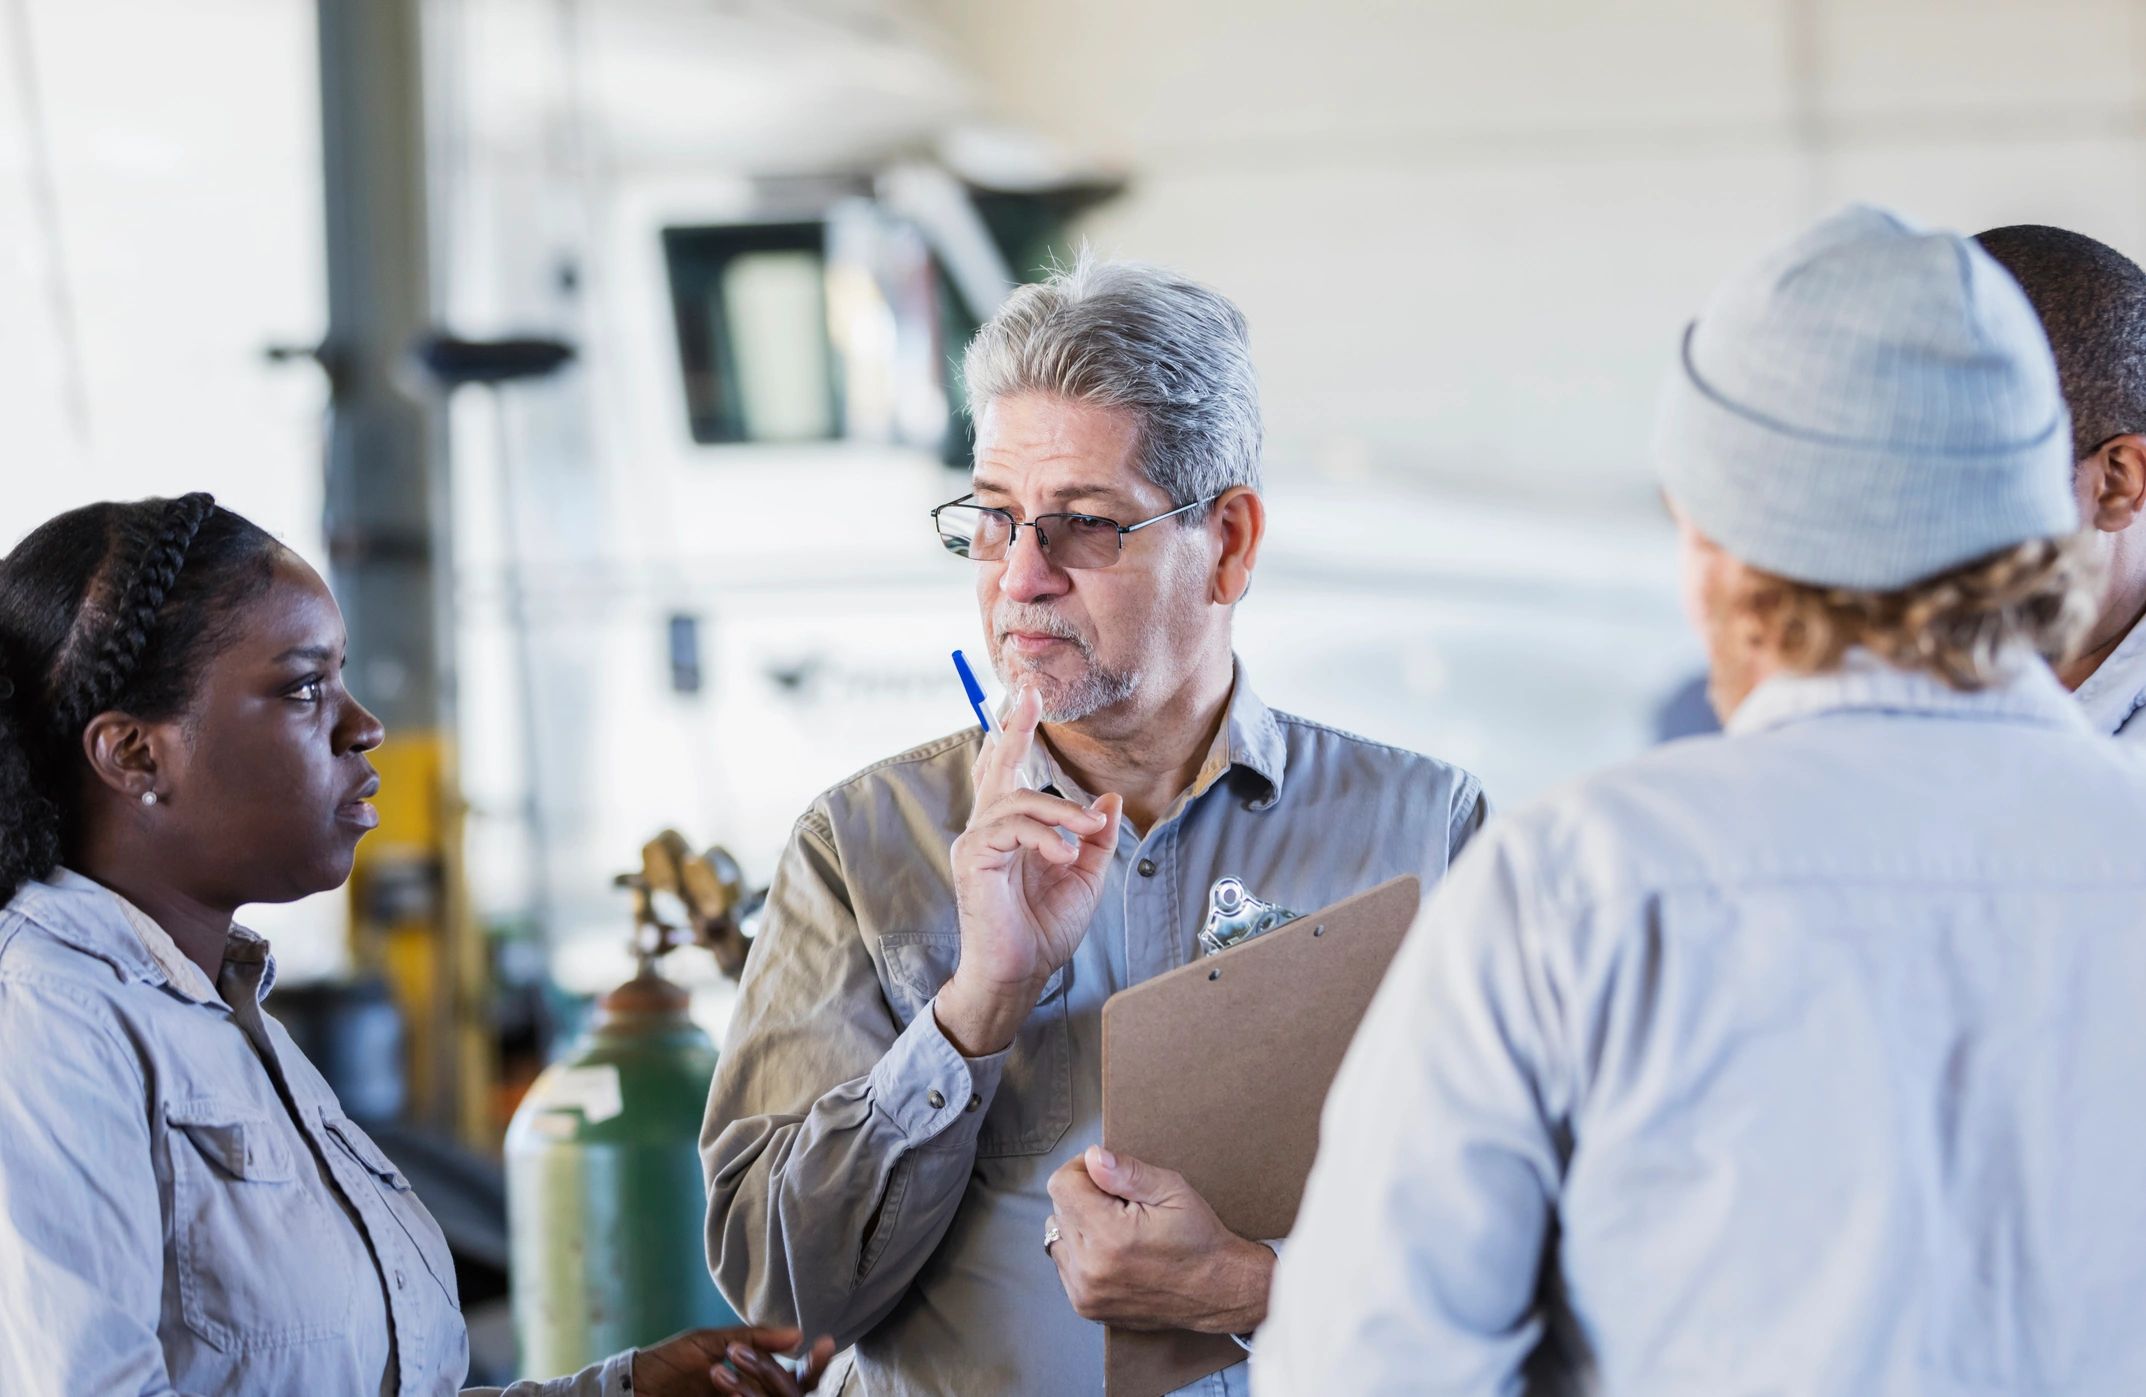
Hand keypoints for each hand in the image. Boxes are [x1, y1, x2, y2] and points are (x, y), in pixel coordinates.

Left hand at [631, 1326, 835, 1395]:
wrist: (630, 1391)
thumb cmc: (668, 1364)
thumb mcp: (709, 1344)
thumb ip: (753, 1339)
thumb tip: (797, 1335)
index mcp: (753, 1377)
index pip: (795, 1377)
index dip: (814, 1364)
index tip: (822, 1344)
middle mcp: (750, 1396)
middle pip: (789, 1394)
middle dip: (769, 1374)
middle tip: (736, 1355)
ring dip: (749, 1387)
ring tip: (715, 1371)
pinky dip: (741, 1396)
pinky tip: (717, 1383)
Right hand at [939, 683, 1123, 1055]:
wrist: (1019, 973)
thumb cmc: (1043, 929)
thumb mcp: (1084, 877)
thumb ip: (1095, 838)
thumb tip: (1108, 799)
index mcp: (1011, 830)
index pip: (1012, 773)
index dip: (1018, 734)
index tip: (1029, 698)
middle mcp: (988, 828)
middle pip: (998, 765)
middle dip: (1015, 727)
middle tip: (1029, 692)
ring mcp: (976, 841)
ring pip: (1019, 798)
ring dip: (1062, 810)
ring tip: (1088, 830)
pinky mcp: (973, 858)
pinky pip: (1013, 828)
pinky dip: (1046, 836)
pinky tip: (1064, 855)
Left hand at [1045, 1145, 1274, 1333]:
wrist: (1216, 1291)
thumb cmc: (1198, 1239)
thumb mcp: (1173, 1191)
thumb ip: (1128, 1172)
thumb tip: (1092, 1157)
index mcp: (1109, 1235)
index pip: (1061, 1185)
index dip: (1081, 1170)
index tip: (1106, 1175)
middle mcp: (1090, 1268)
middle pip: (1058, 1208)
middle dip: (1084, 1197)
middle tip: (1121, 1205)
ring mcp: (1084, 1292)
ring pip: (1056, 1236)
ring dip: (1079, 1225)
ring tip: (1115, 1229)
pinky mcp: (1085, 1306)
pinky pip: (1065, 1263)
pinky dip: (1081, 1251)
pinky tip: (1112, 1251)